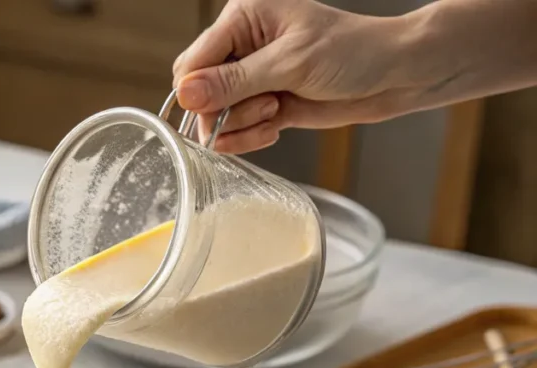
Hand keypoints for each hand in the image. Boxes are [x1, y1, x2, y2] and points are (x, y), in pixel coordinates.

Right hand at [172, 0, 406, 152]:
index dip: (196, 90)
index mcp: (243, 17)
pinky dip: (249, 137)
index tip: (213, 108)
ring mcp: (253, 79)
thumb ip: (235, 80)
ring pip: (216, 116)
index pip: (194, 60)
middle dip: (222, 110)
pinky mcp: (264, 105)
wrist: (395, 75)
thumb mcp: (291, 63)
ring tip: (275, 112)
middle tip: (262, 106)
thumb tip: (185, 93)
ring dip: (241, 124)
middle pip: (199, 92)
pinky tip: (274, 128)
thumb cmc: (353, 52)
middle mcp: (243, 47)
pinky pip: (236, 131)